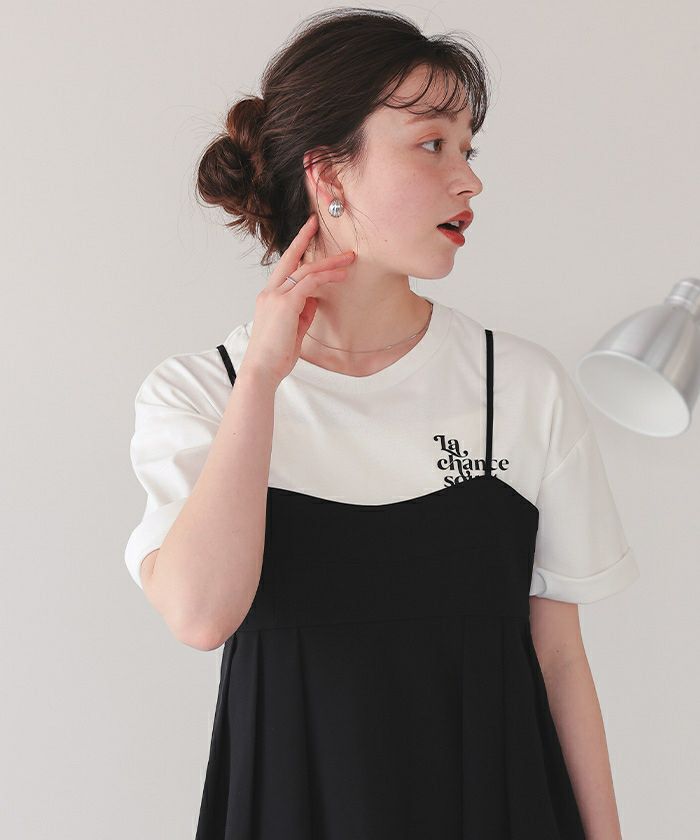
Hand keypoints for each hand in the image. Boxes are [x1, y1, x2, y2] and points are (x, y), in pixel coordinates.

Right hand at [239, 213, 354, 386]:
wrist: (262, 369)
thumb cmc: (276, 354)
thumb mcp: (293, 328)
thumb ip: (303, 310)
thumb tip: (316, 297)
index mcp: (269, 297)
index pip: (284, 267)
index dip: (296, 248)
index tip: (307, 232)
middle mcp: (270, 292)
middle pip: (291, 258)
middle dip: (305, 239)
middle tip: (319, 223)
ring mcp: (276, 296)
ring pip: (305, 270)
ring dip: (329, 263)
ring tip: (348, 259)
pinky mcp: (285, 304)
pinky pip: (309, 283)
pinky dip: (326, 278)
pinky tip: (340, 277)